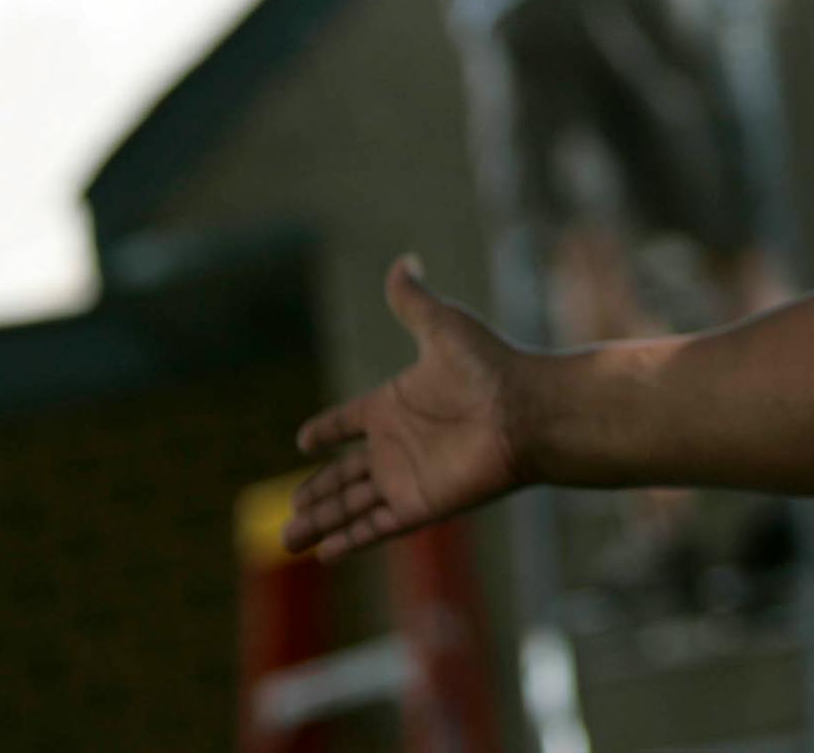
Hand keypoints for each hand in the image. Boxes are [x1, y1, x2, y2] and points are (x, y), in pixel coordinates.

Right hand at [282, 257, 528, 561]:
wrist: (529, 410)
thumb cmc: (491, 367)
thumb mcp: (443, 327)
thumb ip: (414, 301)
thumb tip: (404, 261)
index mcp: (394, 403)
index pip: (349, 421)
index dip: (326, 431)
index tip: (304, 441)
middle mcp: (397, 444)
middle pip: (344, 476)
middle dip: (314, 494)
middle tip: (284, 512)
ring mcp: (407, 476)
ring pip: (351, 505)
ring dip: (320, 522)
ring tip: (286, 540)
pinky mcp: (420, 504)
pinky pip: (376, 527)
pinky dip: (350, 539)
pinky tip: (325, 552)